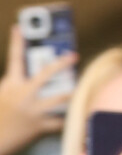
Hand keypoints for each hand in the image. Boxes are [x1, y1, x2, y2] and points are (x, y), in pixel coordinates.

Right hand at [0, 24, 75, 154]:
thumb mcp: (2, 93)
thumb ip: (15, 83)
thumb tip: (28, 74)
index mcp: (12, 84)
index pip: (14, 59)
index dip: (16, 42)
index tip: (19, 28)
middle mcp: (24, 95)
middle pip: (45, 74)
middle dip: (61, 64)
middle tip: (73, 56)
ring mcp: (34, 110)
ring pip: (59, 99)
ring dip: (71, 93)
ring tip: (81, 87)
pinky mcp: (39, 126)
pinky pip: (58, 122)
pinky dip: (67, 119)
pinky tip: (77, 115)